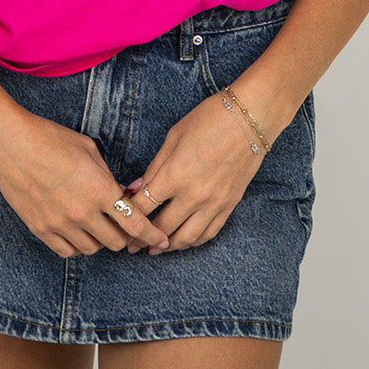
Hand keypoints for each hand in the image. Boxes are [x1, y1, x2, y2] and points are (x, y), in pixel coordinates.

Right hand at [0, 109, 171, 258]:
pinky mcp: (42, 230)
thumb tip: (118, 194)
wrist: (10, 143)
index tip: (160, 239)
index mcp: (100, 189)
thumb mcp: (88, 150)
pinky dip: (79, 245)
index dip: (152, 234)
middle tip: (126, 229)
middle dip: (127, 236)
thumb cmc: (50, 138)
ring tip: (100, 226)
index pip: (135, 223)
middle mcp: (83, 212)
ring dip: (102, 240)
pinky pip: (68, 251)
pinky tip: (79, 232)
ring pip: (93, 248)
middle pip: (117, 241)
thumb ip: (107, 176)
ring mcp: (61, 224)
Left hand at [122, 89, 266, 253]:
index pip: (143, 206)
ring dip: (167, 247)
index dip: (127, 214)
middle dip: (142, 238)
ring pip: (185, 238)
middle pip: (161, 228)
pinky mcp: (229, 206)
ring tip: (154, 249)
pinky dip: (193, 241)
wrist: (250, 119)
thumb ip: (154, 167)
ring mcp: (213, 204)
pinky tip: (183, 241)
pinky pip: (208, 233)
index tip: (118, 218)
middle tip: (130, 244)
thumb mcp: (173, 137)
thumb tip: (135, 189)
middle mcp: (193, 195)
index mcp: (175, 175)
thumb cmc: (208, 120)